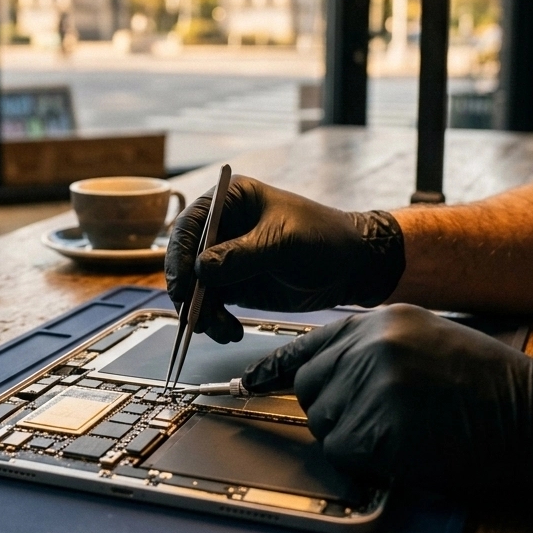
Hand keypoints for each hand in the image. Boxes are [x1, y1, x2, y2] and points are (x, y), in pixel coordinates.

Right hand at [165, 175, 404, 342]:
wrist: (353, 267)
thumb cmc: (324, 238)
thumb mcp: (283, 243)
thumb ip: (241, 255)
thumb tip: (201, 270)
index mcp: (231, 201)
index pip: (191, 223)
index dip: (179, 253)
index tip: (182, 284)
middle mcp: (222, 227)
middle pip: (186, 257)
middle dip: (190, 290)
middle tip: (196, 316)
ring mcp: (226, 257)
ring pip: (196, 286)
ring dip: (203, 311)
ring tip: (222, 330)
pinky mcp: (234, 283)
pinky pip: (212, 303)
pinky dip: (216, 320)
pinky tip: (230, 331)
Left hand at [241, 304, 532, 527]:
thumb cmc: (487, 386)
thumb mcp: (427, 340)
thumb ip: (372, 349)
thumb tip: (323, 373)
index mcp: (382, 320)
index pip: (310, 343)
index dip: (278, 367)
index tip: (251, 382)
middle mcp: (372, 345)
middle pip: (309, 385)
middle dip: (331, 408)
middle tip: (377, 419)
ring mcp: (376, 384)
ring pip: (323, 421)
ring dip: (351, 436)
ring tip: (403, 429)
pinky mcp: (382, 425)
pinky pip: (344, 451)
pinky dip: (367, 460)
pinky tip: (407, 448)